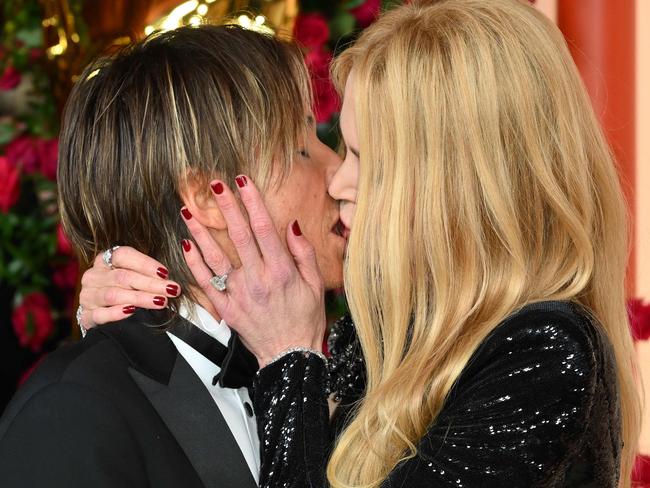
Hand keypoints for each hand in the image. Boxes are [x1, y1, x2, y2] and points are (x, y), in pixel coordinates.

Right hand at [78, 247, 181, 327]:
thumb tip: (179, 261)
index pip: (123, 255)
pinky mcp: (86, 316)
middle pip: (122, 276)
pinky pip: (100, 314)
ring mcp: (88, 296)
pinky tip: (131, 311)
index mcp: (105, 259)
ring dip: (140, 298)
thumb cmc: (129, 290)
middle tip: (172, 290)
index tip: (165, 273)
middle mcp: (93, 276)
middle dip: (151, 283)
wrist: (107, 315)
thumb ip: (152, 271)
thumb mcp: (138, 276)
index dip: (145, 263)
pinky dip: (116, 313)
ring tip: (161, 301)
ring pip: (114, 295)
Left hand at [180, 175, 325, 366]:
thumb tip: (291, 225)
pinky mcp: (226, 308)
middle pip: (238, 236)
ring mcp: (239, 294)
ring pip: (216, 256)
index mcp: (281, 271)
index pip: (264, 228)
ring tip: (188, 210)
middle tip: (214, 185)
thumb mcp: (316, 284)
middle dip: (226, 207)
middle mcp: (258, 279)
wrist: (290, 356)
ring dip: (201, 231)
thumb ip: (303, 253)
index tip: (243, 182)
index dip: (252, 202)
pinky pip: (206, 283)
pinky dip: (194, 263)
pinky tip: (186, 244)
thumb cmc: (305, 319)